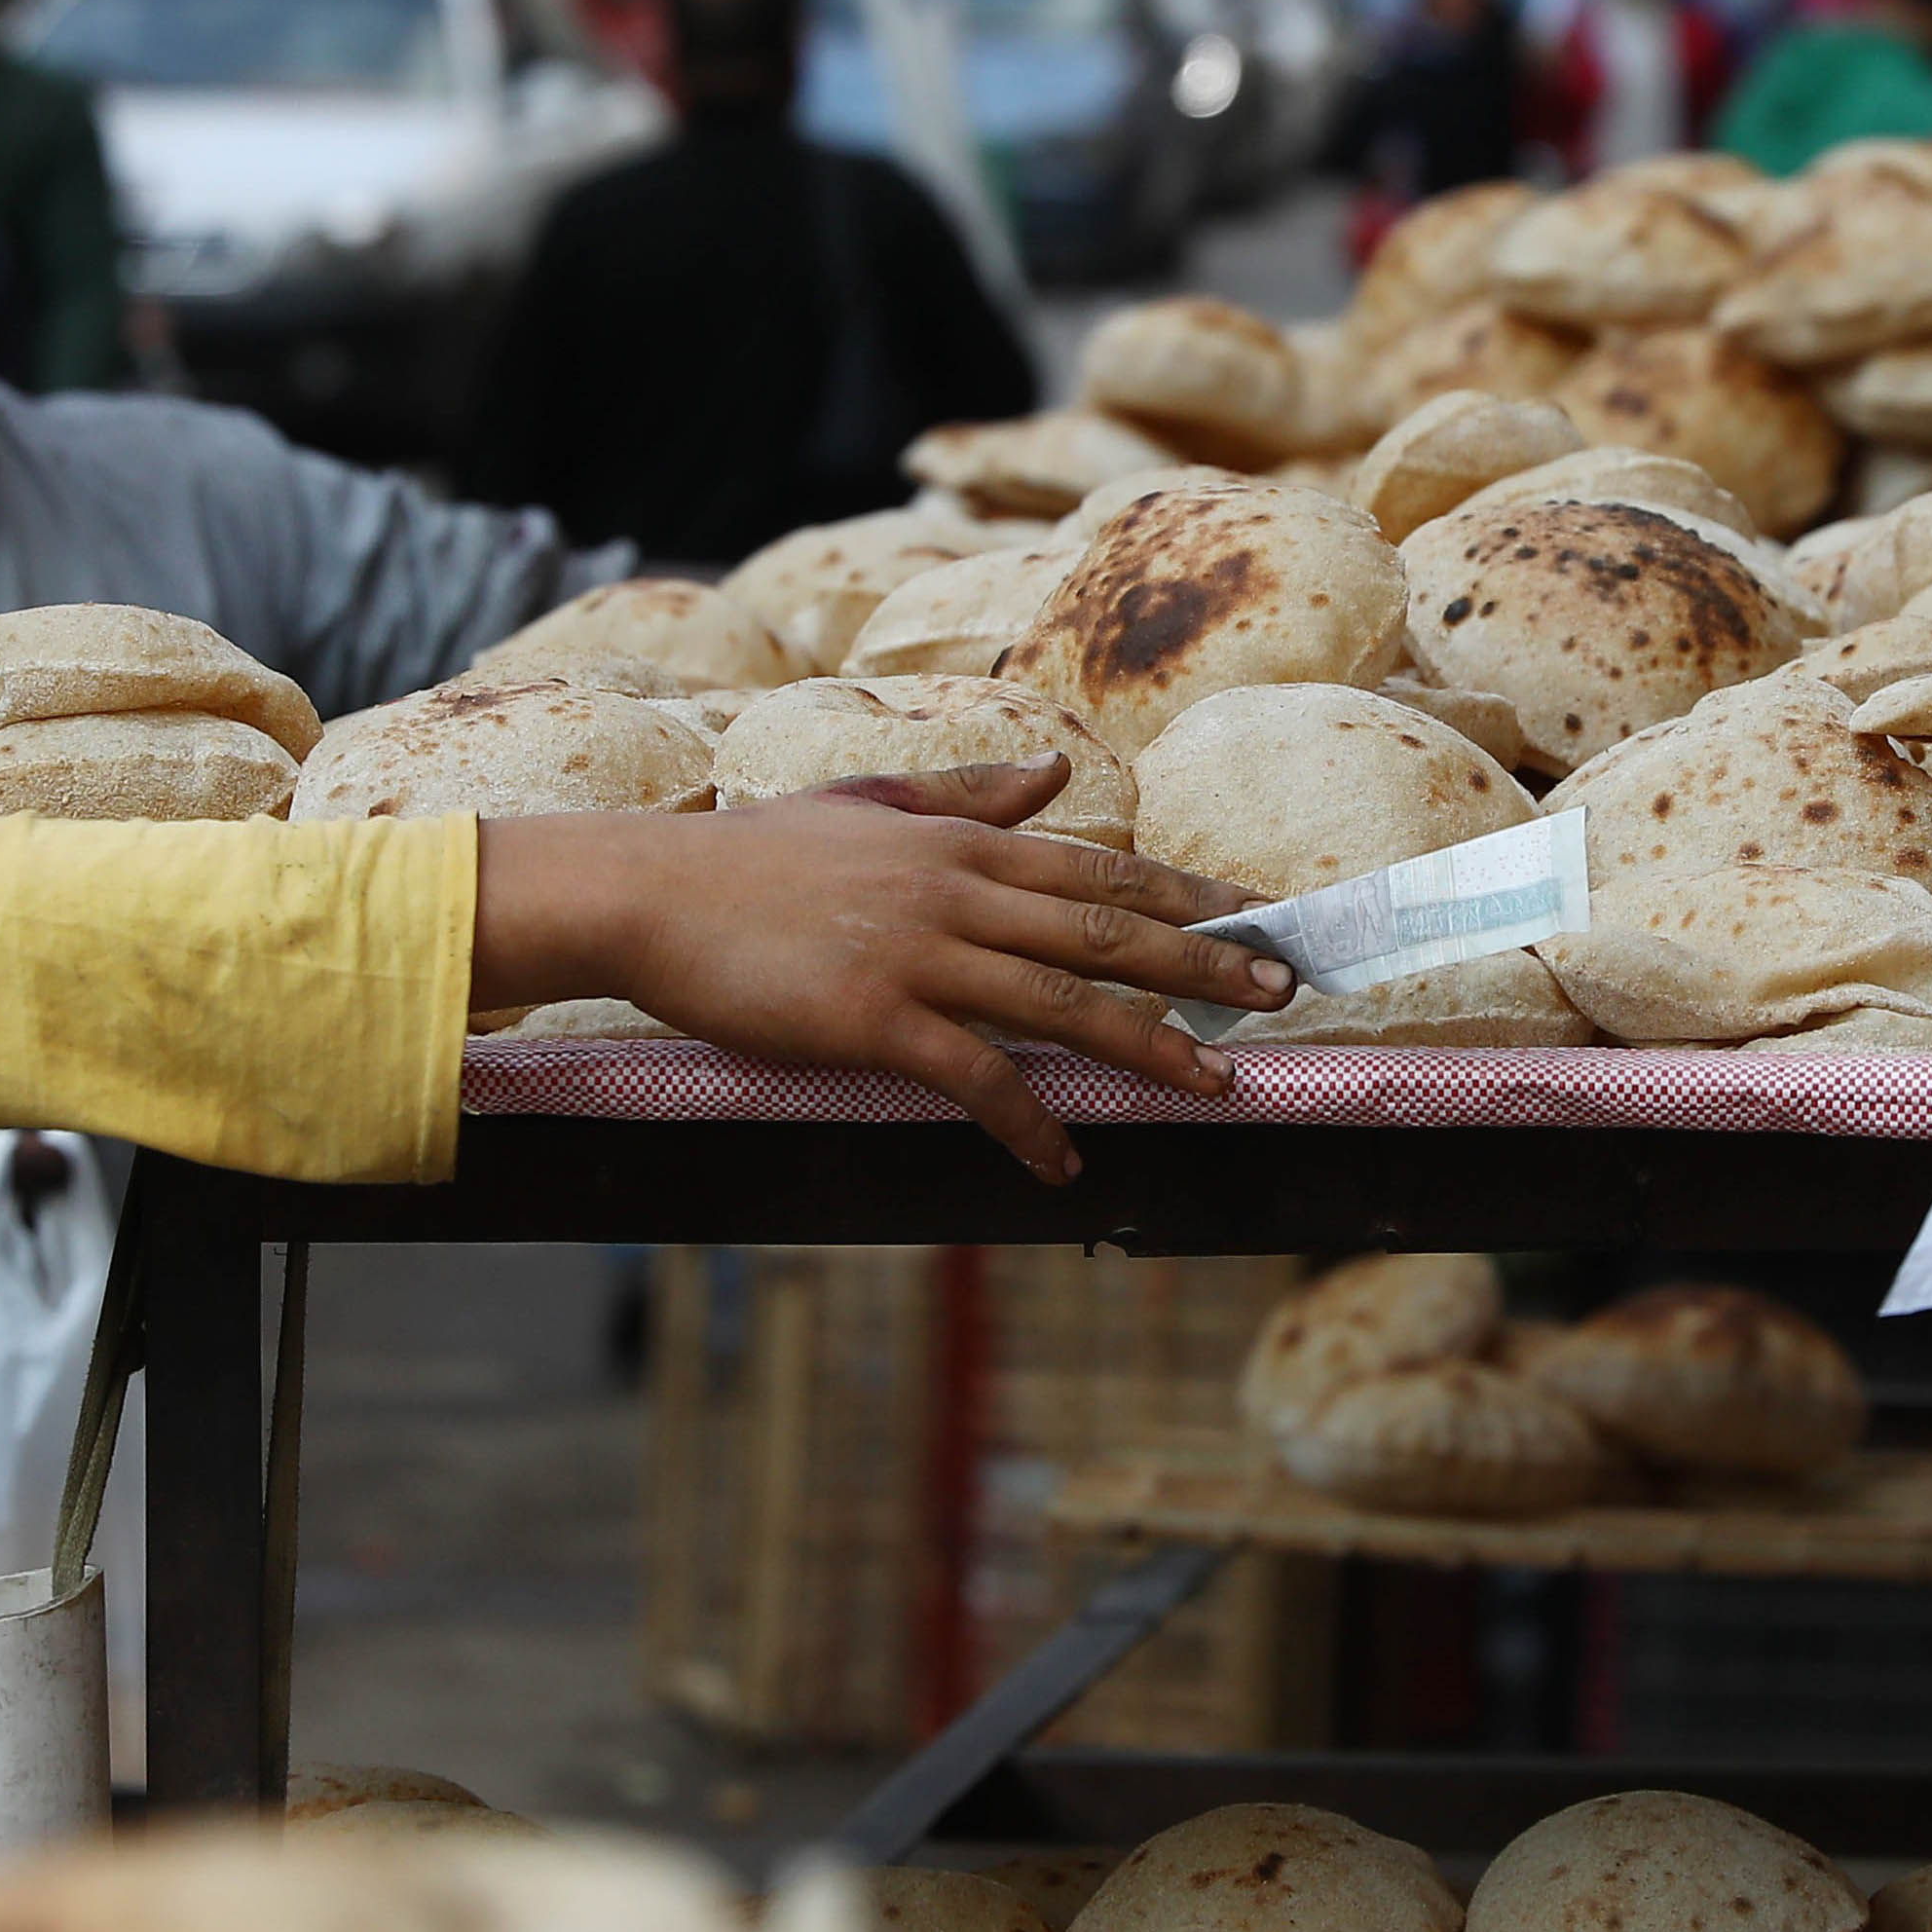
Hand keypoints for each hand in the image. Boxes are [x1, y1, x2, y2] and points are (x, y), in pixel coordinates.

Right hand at [473, 761, 1288, 1183]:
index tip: (1261, 916)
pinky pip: (975, 1075)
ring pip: (1061, 1003)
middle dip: (1204, 963)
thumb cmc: (756, 854)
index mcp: (960, 842)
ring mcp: (918, 955)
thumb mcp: (871, 801)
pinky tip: (1063, 1160)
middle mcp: (956, 891)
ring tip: (1216, 1086)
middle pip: (1106, 931)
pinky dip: (1029, 1121)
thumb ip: (968, 790)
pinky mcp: (873, 1020)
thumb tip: (1052, 772)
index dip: (1189, 895)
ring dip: (1149, 1046)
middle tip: (1280, 992)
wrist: (651, 891)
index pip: (1101, 870)